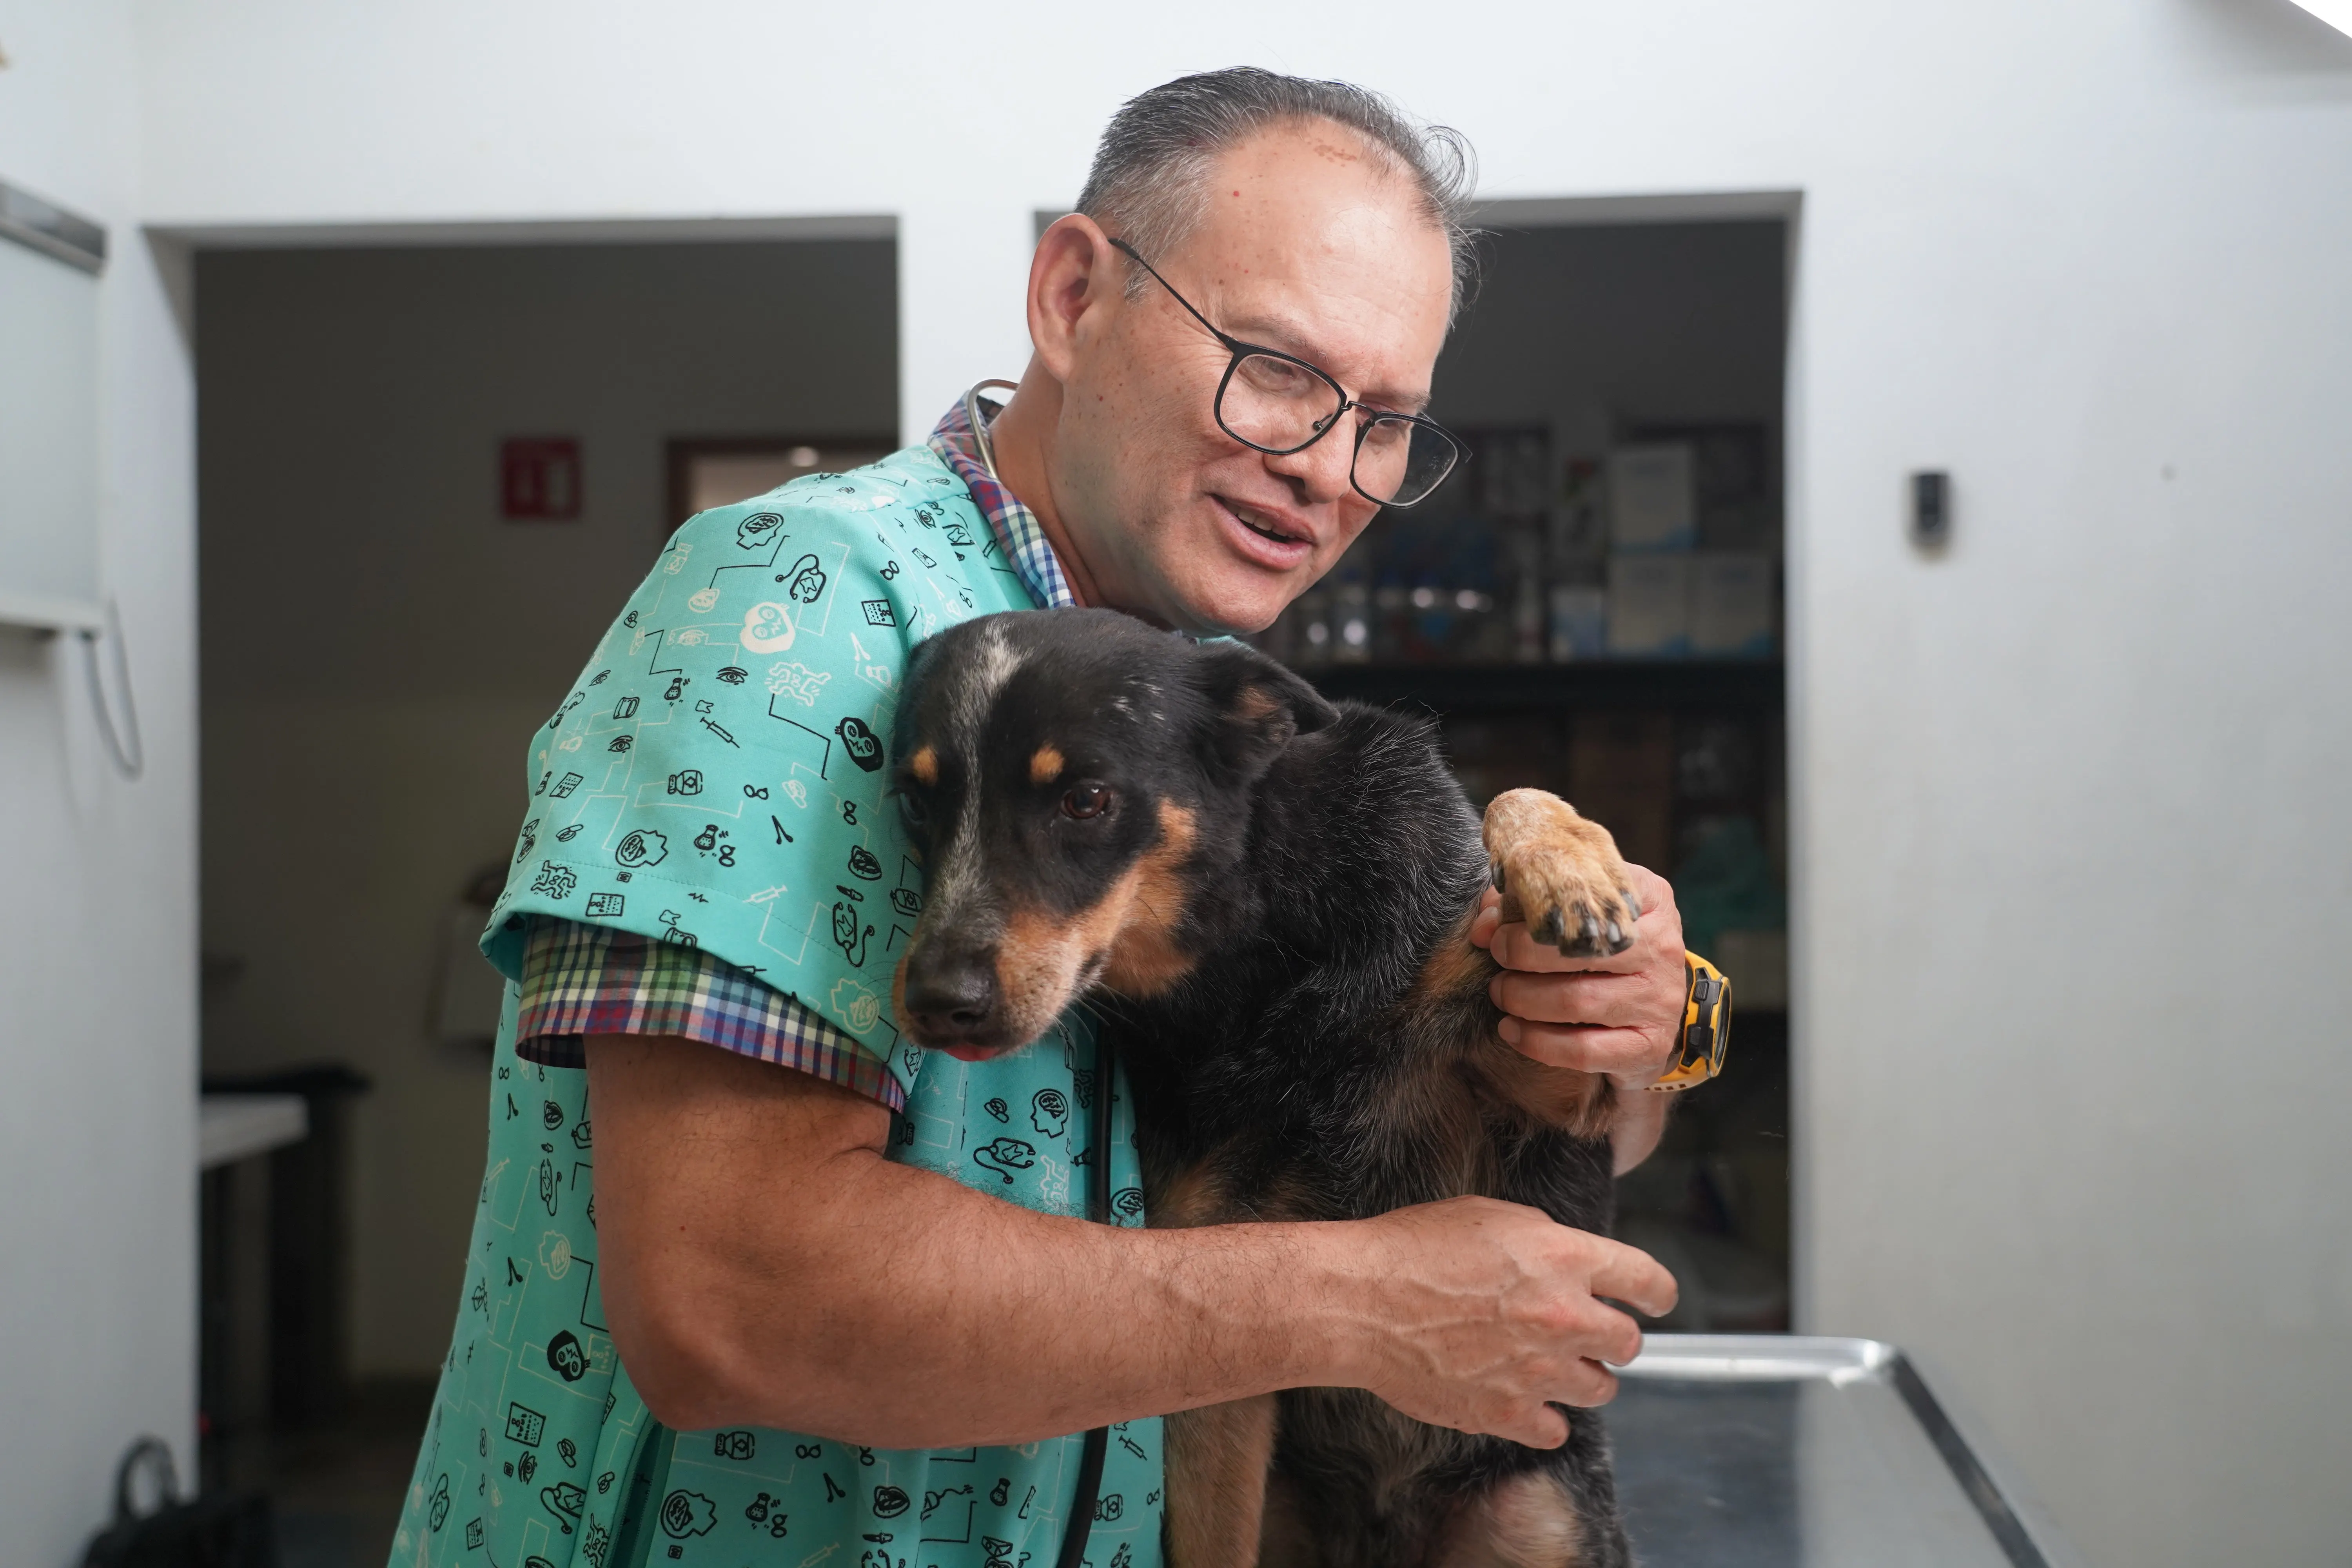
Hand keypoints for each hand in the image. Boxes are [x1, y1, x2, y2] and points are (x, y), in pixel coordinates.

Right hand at [1347, 1197, 1676, 1447]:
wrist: (1361, 1301)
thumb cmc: (1412, 1249)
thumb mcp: (1489, 1216)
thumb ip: (1545, 1240)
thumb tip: (1570, 1262)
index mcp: (1563, 1257)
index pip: (1647, 1280)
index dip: (1657, 1292)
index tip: (1656, 1300)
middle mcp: (1562, 1315)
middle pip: (1629, 1342)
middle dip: (1612, 1336)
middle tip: (1588, 1333)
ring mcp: (1538, 1369)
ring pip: (1600, 1389)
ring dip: (1582, 1376)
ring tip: (1550, 1365)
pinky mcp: (1507, 1412)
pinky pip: (1556, 1430)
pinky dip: (1546, 1418)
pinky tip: (1525, 1399)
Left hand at [1470, 862, 1687, 1170]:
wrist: (1661, 1006)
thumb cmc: (1609, 949)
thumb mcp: (1583, 913)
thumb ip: (1532, 906)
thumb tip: (1484, 925)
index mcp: (1649, 900)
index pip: (1589, 896)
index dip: (1533, 913)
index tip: (1498, 931)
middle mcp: (1662, 948)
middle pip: (1580, 950)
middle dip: (1522, 957)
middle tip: (1496, 962)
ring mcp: (1659, 1000)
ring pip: (1576, 1001)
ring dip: (1523, 999)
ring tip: (1500, 994)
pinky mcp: (1648, 1046)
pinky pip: (1583, 1050)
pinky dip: (1538, 1042)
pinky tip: (1512, 1031)